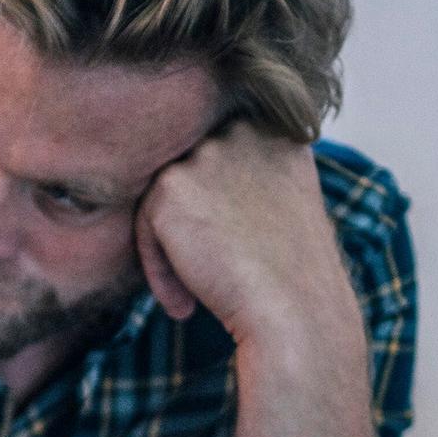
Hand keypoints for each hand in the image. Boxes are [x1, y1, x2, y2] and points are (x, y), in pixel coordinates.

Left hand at [134, 122, 362, 354]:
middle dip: (192, 225)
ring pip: (164, 202)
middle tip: (210, 276)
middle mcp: (243, 131)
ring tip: (196, 295)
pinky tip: (185, 303)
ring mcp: (207, 153)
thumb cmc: (292, 273)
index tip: (229, 254)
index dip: (215, 212)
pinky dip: (158, 269)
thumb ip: (248, 178)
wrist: (292, 306)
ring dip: (173, 250)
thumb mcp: (285, 204)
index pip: (221, 160)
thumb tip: (201, 190)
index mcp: (280, 130)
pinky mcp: (171, 186)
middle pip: (190, 176)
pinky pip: (144, 226)